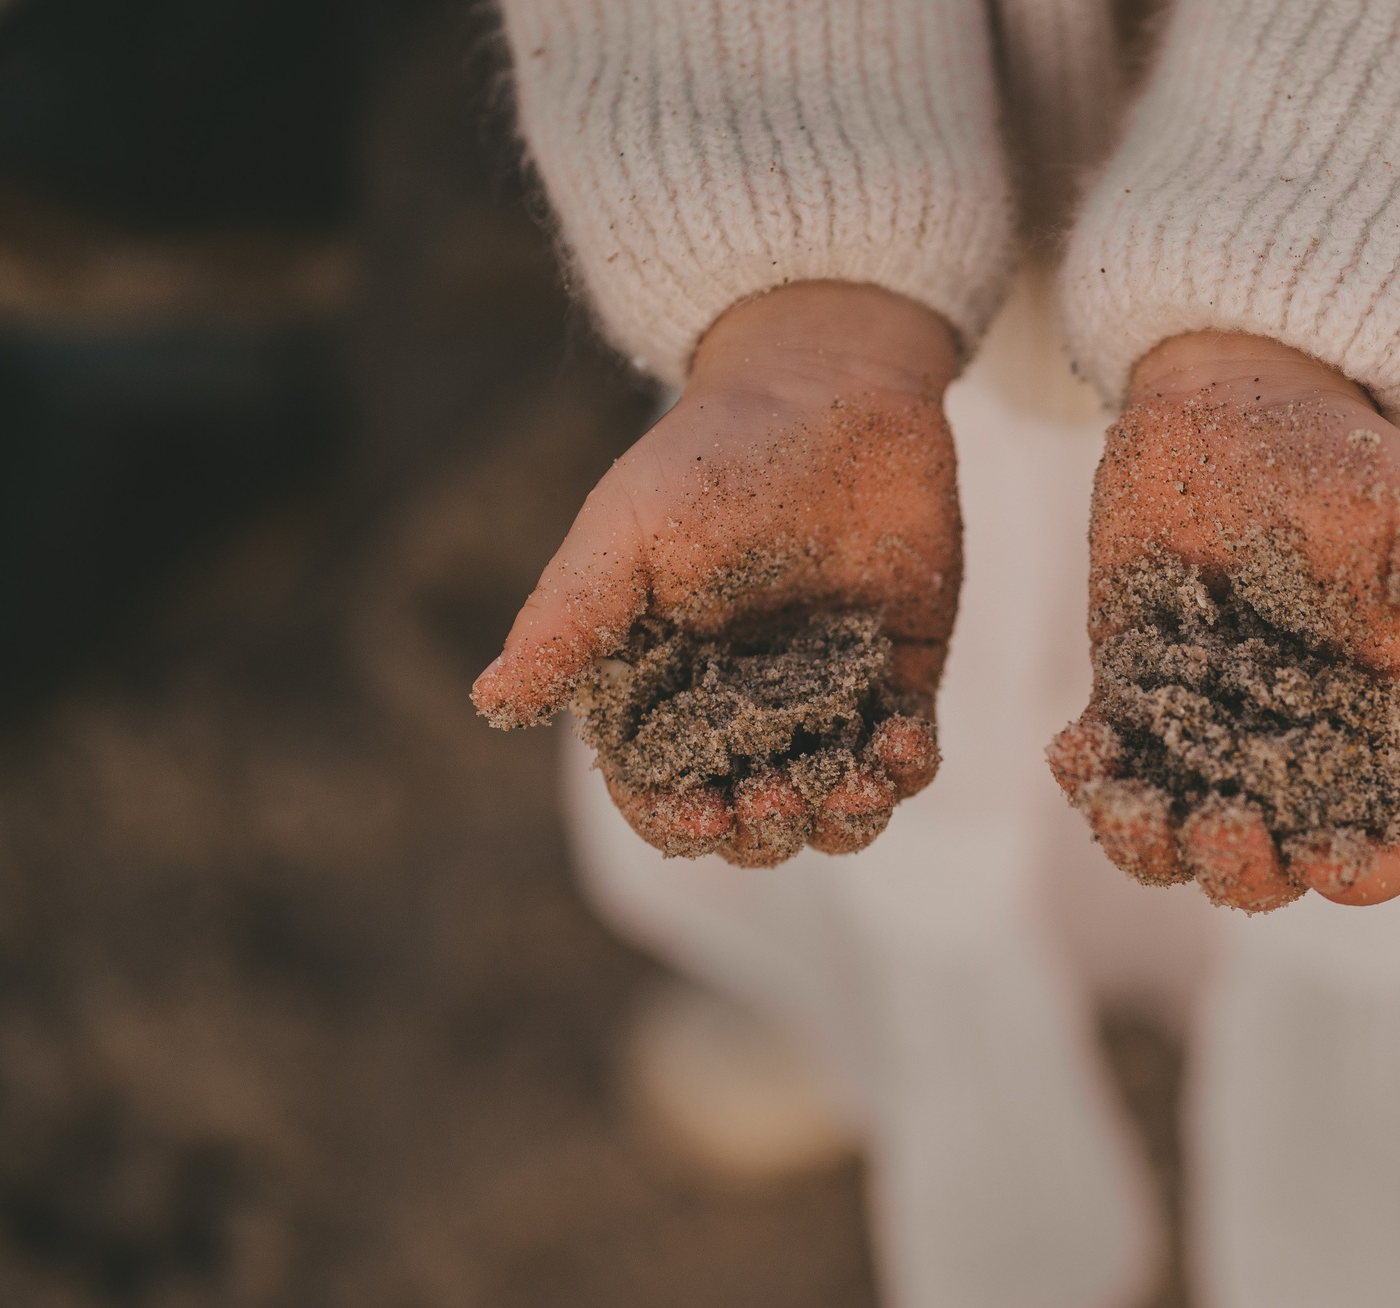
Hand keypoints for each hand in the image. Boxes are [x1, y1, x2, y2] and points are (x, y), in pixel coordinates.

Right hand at [472, 282, 960, 865]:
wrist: (832, 389)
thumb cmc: (713, 454)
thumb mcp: (627, 531)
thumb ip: (570, 618)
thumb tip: (493, 702)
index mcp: (668, 687)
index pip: (662, 787)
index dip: (677, 820)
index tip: (700, 815)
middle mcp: (747, 706)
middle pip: (753, 813)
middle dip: (764, 826)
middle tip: (775, 796)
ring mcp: (829, 695)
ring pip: (835, 802)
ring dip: (842, 817)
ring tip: (853, 790)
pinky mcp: (899, 673)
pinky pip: (906, 753)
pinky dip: (904, 769)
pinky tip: (900, 749)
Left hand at [1050, 332, 1399, 909]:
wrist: (1237, 394)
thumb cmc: (1347, 455)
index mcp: (1382, 722)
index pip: (1394, 833)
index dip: (1370, 869)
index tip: (1330, 860)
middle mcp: (1296, 744)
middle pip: (1278, 863)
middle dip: (1246, 871)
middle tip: (1218, 823)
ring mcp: (1209, 725)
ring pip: (1181, 837)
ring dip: (1152, 847)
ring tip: (1126, 805)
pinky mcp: (1131, 691)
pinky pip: (1111, 769)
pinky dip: (1091, 780)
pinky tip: (1075, 749)